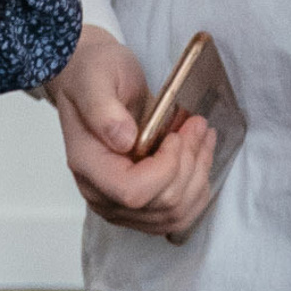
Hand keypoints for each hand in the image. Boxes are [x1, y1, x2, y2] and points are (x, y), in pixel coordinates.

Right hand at [47, 23, 217, 243]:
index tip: (175, 136)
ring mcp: (120, 203)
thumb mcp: (95, 79)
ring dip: (199, 176)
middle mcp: (101, 193)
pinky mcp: (140, 203)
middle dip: (190, 164)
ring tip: (203, 136)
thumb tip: (124, 140)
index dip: (166, 170)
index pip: (133, 193)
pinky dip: (197, 188)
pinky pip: (177, 214)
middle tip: (198, 125)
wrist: (90, 80)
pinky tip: (200, 157)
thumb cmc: (92, 75)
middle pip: (161, 206)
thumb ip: (103, 109)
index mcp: (88, 164)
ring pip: (175, 215)